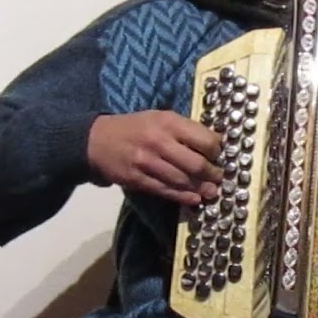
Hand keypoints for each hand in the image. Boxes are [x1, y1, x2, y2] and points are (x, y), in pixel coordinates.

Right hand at [88, 111, 223, 205]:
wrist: (97, 140)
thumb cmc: (134, 127)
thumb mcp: (160, 118)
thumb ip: (184, 129)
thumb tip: (213, 146)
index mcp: (168, 122)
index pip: (205, 140)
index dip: (218, 151)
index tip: (220, 156)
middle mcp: (159, 142)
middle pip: (197, 164)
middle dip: (213, 174)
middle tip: (219, 178)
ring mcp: (148, 162)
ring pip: (183, 180)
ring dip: (201, 188)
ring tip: (212, 192)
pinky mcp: (138, 179)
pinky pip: (166, 191)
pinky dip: (183, 197)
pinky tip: (194, 199)